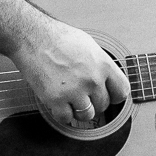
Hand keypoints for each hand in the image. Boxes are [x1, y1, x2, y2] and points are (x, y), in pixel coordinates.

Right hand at [10, 17, 131, 126]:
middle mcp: (93, 80)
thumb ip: (101, 64)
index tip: (108, 96)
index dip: (114, 95)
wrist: (33, 36)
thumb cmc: (59, 37)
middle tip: (83, 95)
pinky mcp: (55, 100)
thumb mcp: (90, 46)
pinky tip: (60, 105)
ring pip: (87, 116)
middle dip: (94, 102)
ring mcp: (75, 91)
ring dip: (80, 111)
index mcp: (104, 65)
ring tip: (72, 101)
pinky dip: (63, 115)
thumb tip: (108, 78)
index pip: (122, 92)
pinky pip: (66, 119)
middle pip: (103, 105)